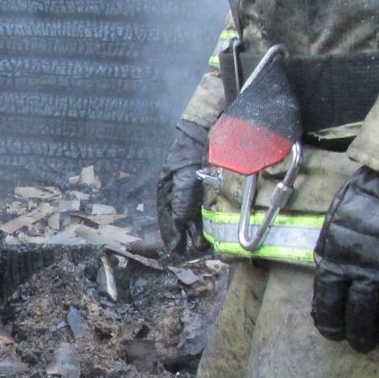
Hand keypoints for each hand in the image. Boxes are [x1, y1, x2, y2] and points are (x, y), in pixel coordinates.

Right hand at [156, 120, 208, 254]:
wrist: (211, 127)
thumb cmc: (192, 150)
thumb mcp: (184, 174)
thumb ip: (182, 198)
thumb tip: (180, 222)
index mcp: (167, 187)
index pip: (166, 215)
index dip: (170, 232)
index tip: (174, 249)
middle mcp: (179, 190)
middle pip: (181, 217)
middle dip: (185, 235)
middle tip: (191, 250)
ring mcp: (195, 188)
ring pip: (194, 214)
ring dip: (197, 230)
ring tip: (203, 244)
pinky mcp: (210, 186)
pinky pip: (206, 207)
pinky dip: (207, 219)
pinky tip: (212, 228)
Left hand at [312, 167, 378, 352]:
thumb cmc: (371, 196)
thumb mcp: (338, 223)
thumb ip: (332, 253)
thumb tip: (327, 279)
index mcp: (341, 260)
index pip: (330, 303)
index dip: (332, 324)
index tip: (335, 335)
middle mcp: (371, 272)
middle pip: (362, 316)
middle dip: (362, 336)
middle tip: (365, 346)